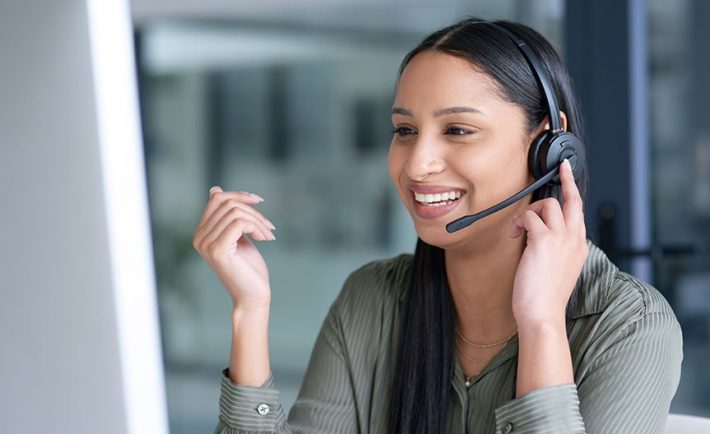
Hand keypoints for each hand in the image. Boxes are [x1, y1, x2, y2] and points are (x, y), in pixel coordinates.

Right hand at [192, 186, 275, 309]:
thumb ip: (227, 217)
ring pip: (235, 212)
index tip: (258, 201)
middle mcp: (199, 237)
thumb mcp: (238, 236)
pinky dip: (257, 227)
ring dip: (258, 221)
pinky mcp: (218, 250)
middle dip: (252, 210)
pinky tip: (265, 239)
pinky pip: (239, 223)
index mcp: (201, 233)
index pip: (217, 198)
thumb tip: (214, 190)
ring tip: (268, 235)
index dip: (239, 195)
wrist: (252, 296)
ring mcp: (206, 244)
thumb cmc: (248, 268)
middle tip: (268, 226)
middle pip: (226, 203)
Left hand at [509, 159, 588, 326]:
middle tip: (560, 168)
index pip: (578, 212)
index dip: (572, 192)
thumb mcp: (556, 270)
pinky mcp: (544, 241)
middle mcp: (575, 240)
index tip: (568, 176)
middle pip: (574, 200)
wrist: (542, 315)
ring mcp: (562, 239)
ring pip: (549, 204)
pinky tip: (515, 236)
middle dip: (567, 180)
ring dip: (530, 212)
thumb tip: (537, 234)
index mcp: (579, 247)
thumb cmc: (544, 298)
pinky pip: (530, 217)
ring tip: (519, 230)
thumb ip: (554, 250)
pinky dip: (519, 222)